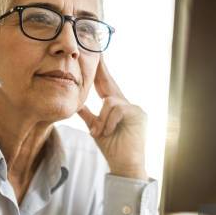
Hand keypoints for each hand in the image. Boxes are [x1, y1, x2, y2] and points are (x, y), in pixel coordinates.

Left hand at [78, 58, 147, 180]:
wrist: (125, 165)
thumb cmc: (112, 148)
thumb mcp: (95, 128)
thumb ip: (88, 115)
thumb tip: (76, 103)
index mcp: (115, 106)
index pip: (105, 84)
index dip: (100, 70)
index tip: (95, 54)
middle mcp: (126, 103)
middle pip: (109, 83)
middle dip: (101, 68)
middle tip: (95, 49)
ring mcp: (134, 108)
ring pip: (109, 101)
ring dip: (102, 120)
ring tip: (102, 133)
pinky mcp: (138, 114)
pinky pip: (117, 109)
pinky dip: (109, 122)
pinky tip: (109, 132)